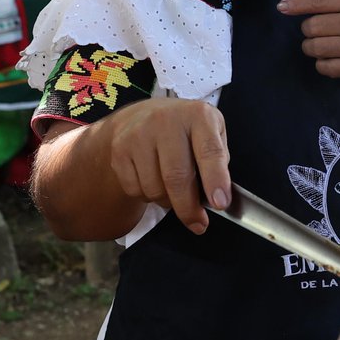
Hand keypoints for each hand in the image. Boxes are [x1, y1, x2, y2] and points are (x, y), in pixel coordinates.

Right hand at [98, 97, 230, 233]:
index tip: (220, 204)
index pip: (209, 151)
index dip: (216, 180)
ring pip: (154, 189)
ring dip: (168, 202)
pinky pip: (135, 190)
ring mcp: (139, 135)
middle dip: (188, 208)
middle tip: (198, 223)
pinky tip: (154, 182)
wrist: (142, 115)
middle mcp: (166, 121)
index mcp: (198, 116)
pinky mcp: (119, 151)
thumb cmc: (186, 131)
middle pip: (176, 177)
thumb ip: (218, 162)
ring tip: (174, 191)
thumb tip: (215, 199)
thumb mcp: (212, 133)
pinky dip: (148, 197)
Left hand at [278, 0, 339, 80]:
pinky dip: (322, 64)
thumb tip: (307, 5)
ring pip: (316, 48)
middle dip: (308, 30)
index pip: (320, 1)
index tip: (281, 8)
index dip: (297, 5)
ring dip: (312, 47)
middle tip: (317, 31)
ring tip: (322, 45)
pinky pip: (327, 68)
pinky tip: (331, 59)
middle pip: (312, 27)